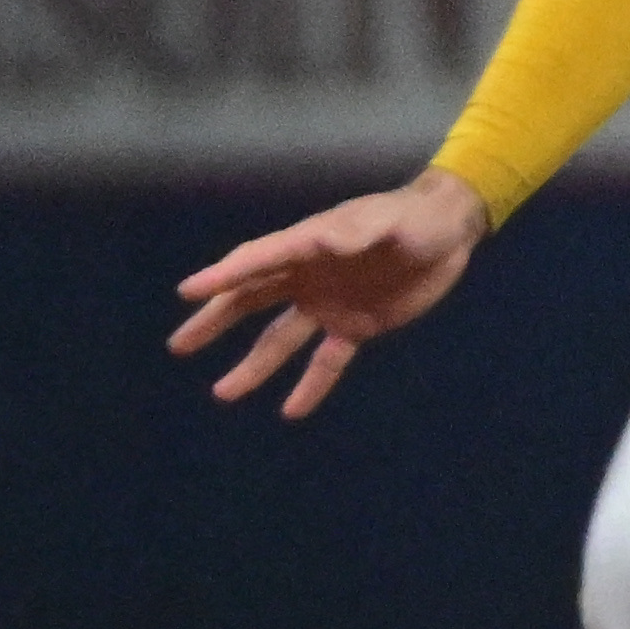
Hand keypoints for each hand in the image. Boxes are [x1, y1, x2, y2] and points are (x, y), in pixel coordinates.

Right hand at [169, 168, 490, 418]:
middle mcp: (308, 277)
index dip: (223, 277)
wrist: (449, 232)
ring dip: (254, 366)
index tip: (188, 292)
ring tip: (223, 393)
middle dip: (216, 322)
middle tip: (180, 345)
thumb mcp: (387, 221)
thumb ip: (356, 232)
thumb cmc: (414, 217)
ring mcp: (328, 304)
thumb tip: (322, 239)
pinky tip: (290, 410)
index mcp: (308, 245)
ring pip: (280, 339)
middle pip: (251, 301)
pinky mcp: (355, 327)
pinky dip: (310, 385)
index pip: (257, 262)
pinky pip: (326, 361)